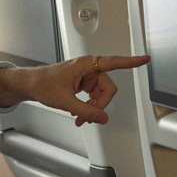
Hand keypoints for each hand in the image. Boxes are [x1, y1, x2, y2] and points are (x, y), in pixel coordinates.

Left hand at [0, 55, 150, 126]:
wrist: (31, 84)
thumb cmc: (43, 84)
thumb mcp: (65, 101)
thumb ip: (86, 111)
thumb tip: (103, 118)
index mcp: (85, 65)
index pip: (113, 62)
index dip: (131, 62)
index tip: (144, 59)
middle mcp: (88, 68)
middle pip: (108, 88)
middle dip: (99, 105)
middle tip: (88, 117)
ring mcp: (86, 76)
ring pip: (101, 95)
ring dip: (93, 108)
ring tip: (80, 117)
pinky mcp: (84, 83)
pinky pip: (94, 96)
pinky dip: (88, 106)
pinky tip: (79, 112)